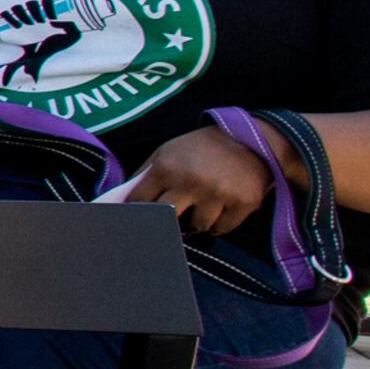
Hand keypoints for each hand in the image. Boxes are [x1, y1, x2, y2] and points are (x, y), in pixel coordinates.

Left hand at [122, 126, 274, 236]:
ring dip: (196, 223)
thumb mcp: (167, 153)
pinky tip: (219, 208)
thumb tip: (120, 203)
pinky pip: (221, 229)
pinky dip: (218, 224)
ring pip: (197, 228)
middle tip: (170, 220)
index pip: (140, 203)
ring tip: (201, 207)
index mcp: (166, 168)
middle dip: (166, 223)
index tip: (137, 219)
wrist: (250, 138)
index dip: (137, 213)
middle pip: (166, 221)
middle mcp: (191, 182)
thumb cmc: (200, 149)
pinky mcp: (244, 203)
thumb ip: (144, 176)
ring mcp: (219, 194)